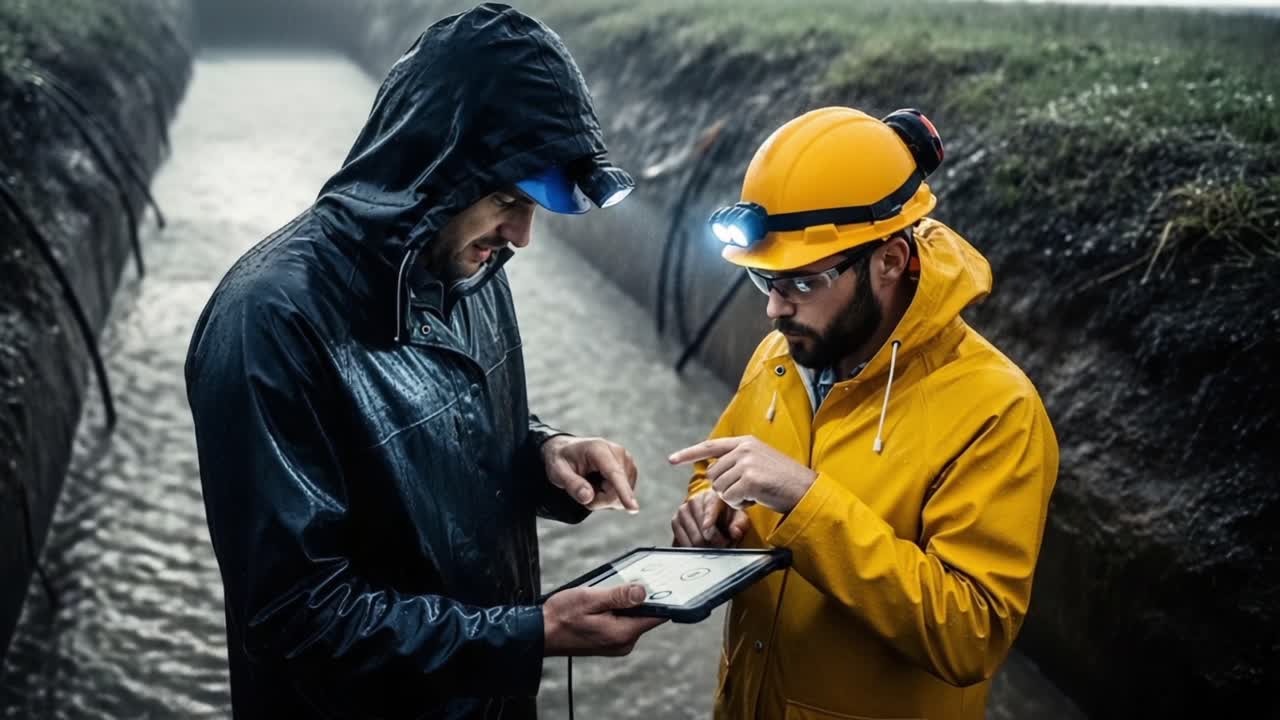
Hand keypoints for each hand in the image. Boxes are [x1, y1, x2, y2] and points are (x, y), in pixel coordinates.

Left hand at [542, 436, 639, 512]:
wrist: (569, 450)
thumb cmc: (563, 460)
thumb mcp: (557, 471)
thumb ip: (572, 484)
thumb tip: (588, 497)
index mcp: (599, 449)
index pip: (614, 474)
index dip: (623, 492)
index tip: (633, 508)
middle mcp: (619, 453)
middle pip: (615, 493)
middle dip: (598, 500)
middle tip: (582, 490)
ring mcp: (627, 462)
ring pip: (620, 497)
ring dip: (603, 498)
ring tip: (591, 484)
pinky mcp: (631, 471)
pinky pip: (624, 496)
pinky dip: (609, 496)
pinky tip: (601, 484)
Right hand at [542, 584, 665, 656]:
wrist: (541, 633)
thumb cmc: (561, 616)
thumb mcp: (590, 598)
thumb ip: (618, 596)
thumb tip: (643, 592)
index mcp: (623, 633)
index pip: (657, 616)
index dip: (662, 598)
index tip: (660, 582)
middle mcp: (624, 643)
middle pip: (646, 615)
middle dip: (638, 597)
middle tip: (622, 582)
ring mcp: (618, 644)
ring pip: (634, 617)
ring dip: (625, 603)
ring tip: (605, 593)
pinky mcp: (611, 642)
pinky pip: (623, 622)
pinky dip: (618, 610)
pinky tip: (602, 602)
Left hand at [668, 436, 816, 513]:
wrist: (806, 491)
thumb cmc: (784, 482)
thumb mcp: (760, 462)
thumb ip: (737, 462)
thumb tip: (712, 473)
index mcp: (746, 442)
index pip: (710, 446)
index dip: (688, 454)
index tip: (671, 460)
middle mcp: (744, 449)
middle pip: (713, 475)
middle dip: (725, 488)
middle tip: (748, 491)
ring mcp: (747, 463)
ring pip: (720, 488)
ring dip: (734, 498)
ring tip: (755, 493)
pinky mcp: (750, 479)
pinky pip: (730, 499)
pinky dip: (740, 505)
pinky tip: (757, 499)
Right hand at [671, 490, 749, 547]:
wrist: (713, 512)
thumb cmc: (727, 514)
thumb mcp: (739, 517)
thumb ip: (740, 524)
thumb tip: (735, 532)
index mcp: (712, 496)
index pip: (710, 507)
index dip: (709, 520)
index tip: (708, 531)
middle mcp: (694, 501)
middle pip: (702, 528)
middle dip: (715, 542)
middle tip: (724, 545)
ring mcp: (683, 511)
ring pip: (694, 538)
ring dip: (706, 547)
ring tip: (714, 545)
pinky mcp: (675, 522)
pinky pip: (684, 543)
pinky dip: (695, 549)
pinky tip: (702, 546)